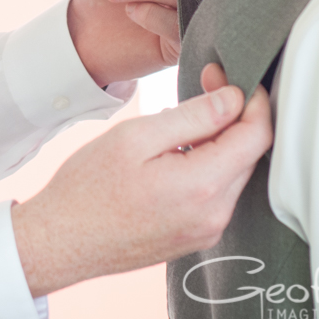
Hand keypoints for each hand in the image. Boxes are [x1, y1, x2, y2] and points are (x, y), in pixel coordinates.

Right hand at [11, 64, 271, 296]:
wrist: (61, 242)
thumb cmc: (87, 189)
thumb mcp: (136, 137)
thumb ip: (193, 116)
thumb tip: (233, 100)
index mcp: (201, 186)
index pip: (257, 135)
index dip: (251, 100)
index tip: (229, 77)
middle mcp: (214, 215)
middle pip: (249, 154)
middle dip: (234, 116)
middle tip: (205, 86)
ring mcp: (207, 231)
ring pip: (235, 173)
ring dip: (220, 141)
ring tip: (180, 124)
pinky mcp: (196, 237)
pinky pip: (218, 193)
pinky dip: (208, 166)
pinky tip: (176, 155)